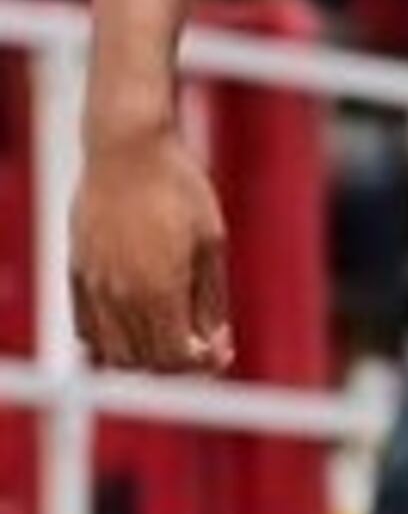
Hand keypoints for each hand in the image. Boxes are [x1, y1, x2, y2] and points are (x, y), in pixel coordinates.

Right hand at [69, 128, 233, 373]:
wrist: (127, 151)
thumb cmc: (180, 191)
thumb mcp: (211, 243)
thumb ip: (210, 300)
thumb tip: (213, 341)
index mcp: (158, 292)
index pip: (176, 357)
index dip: (204, 363)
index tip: (223, 348)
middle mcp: (119, 297)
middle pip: (146, 361)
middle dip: (180, 362)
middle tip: (205, 342)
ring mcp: (93, 287)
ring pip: (113, 353)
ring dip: (145, 356)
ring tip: (174, 334)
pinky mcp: (77, 274)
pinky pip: (88, 330)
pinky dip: (112, 340)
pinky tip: (139, 321)